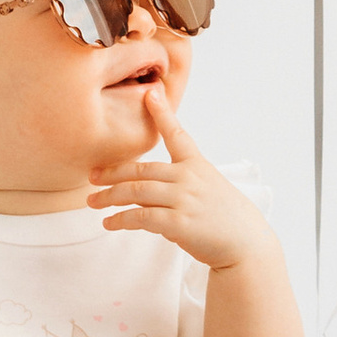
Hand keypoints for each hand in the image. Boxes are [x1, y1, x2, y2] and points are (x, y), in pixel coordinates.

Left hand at [89, 89, 272, 273]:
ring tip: (93, 202)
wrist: (245, 243)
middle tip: (92, 176)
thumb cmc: (223, 215)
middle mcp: (189, 177)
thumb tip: (144, 185)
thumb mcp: (206, 187)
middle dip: (113, 172)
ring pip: (136, 192)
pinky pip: (142, 218)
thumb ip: (178, 181)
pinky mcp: (179, 223)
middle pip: (142, 170)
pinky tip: (110, 223)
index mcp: (196, 164)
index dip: (162, 113)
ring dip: (110, 197)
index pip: (176, 134)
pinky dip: (121, 220)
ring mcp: (184, 199)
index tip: (150, 93)